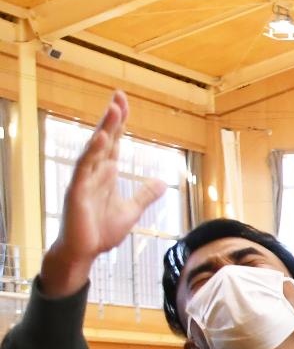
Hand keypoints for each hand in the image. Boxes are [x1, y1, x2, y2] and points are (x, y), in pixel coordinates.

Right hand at [43, 93, 169, 298]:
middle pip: (105, 139)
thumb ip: (145, 195)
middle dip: (112, 118)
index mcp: (106, 174)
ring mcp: (84, 180)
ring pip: (95, 149)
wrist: (84, 252)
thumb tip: (161, 182)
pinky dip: (92, 153)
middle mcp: (94, 172)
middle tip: (118, 96)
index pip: (115, 142)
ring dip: (104, 128)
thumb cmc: (101, 231)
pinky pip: (84, 169)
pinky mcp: (77, 192)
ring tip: (113, 109)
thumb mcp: (131, 211)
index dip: (120, 122)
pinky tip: (101, 139)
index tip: (124, 101)